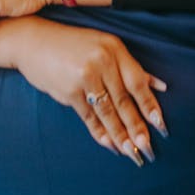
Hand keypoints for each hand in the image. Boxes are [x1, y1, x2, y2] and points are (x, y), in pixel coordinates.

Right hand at [0, 16, 168, 164]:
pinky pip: (89, 116)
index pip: (138, 81)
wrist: (33, 41)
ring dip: (121, 136)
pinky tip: (110, 145)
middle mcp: (102, 60)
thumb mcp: (104, 47)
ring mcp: (85, 75)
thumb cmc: (72, 45)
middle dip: (137, 128)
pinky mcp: (69, 90)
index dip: (150, 105)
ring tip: (132, 153)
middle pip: (124, 100)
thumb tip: (160, 86)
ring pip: (108, 112)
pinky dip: (100, 133)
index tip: (161, 126)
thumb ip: (130, 67)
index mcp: (114, 48)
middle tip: (148, 150)